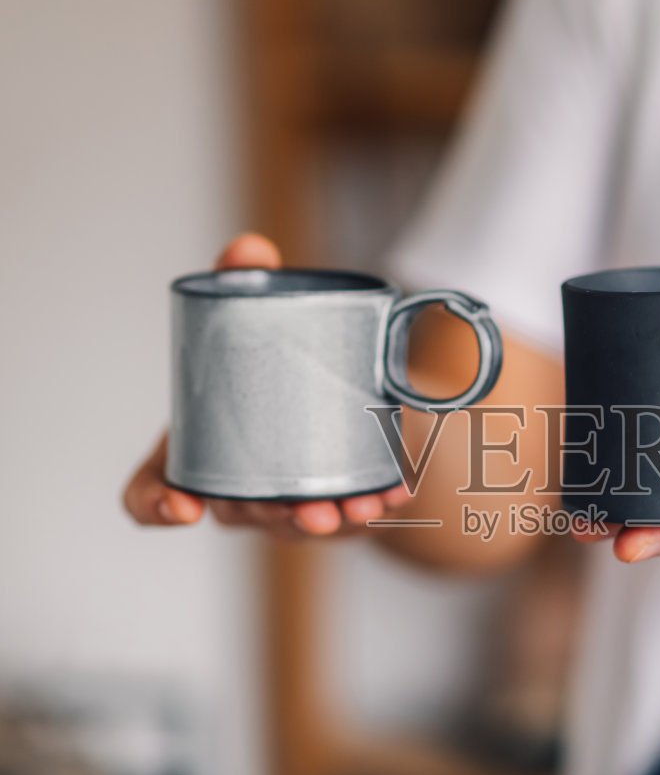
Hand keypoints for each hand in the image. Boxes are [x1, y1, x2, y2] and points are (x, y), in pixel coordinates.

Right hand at [122, 233, 408, 537]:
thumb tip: (249, 248)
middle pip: (236, 514)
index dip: (156, 507)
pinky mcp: (338, 503)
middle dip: (263, 512)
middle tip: (287, 501)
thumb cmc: (271, 368)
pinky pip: (357, 514)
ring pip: (296, 526)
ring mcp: (287, 504)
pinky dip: (377, 504)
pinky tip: (394, 492)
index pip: (150, 495)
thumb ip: (242, 285)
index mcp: (195, 451)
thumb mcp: (251, 326)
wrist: (334, 392)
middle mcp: (235, 489)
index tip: (181, 508)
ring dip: (322, 521)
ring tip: (346, 508)